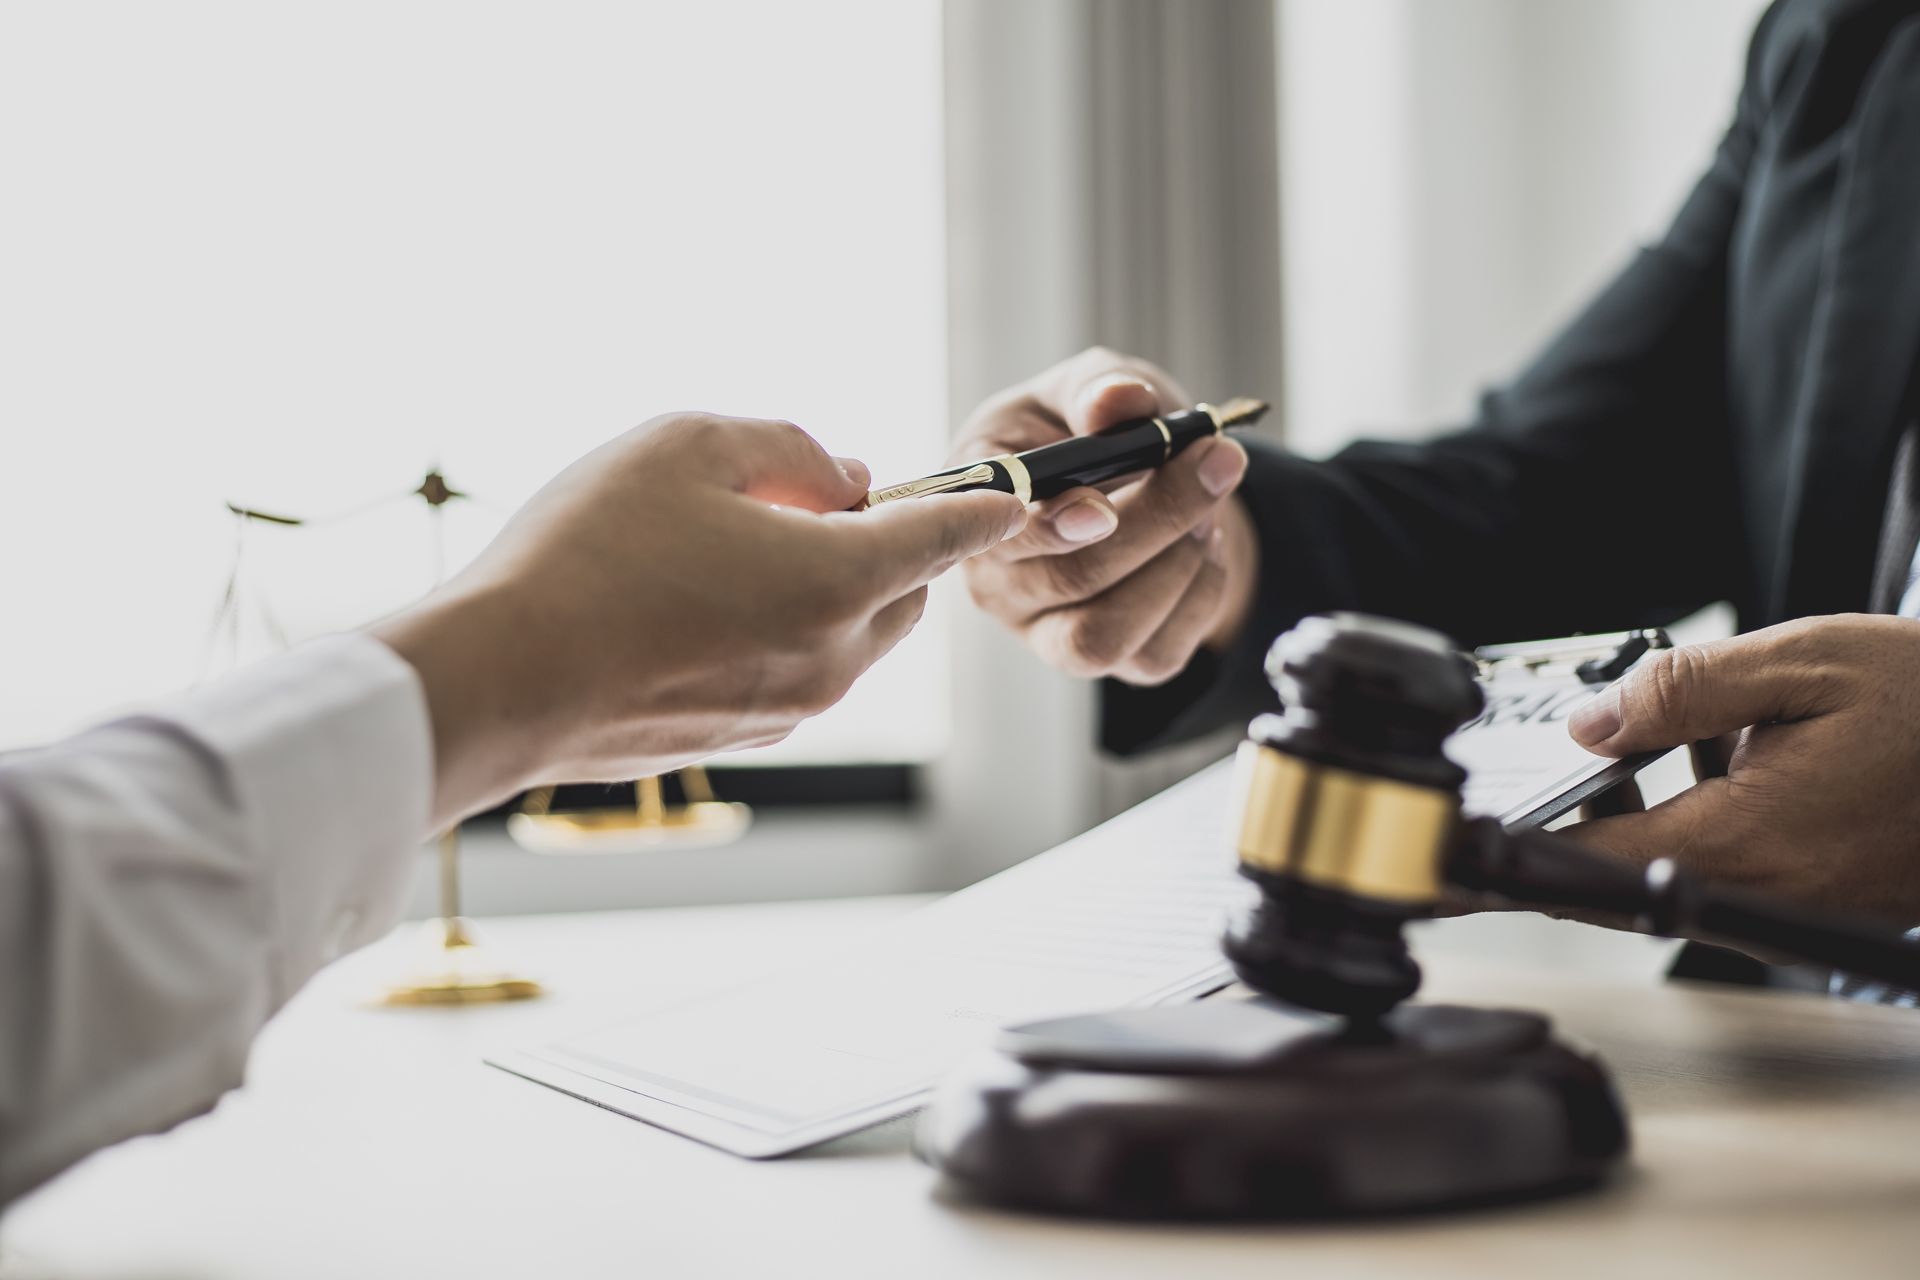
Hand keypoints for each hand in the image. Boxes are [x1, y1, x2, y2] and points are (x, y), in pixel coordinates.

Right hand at [373, 414, 1025, 825]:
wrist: (500, 682)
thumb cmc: (586, 553)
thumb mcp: (686, 446)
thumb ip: (789, 447)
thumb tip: (845, 476)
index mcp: (837, 581)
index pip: (945, 535)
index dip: (986, 504)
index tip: (1018, 494)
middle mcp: (831, 658)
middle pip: (906, 594)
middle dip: (891, 544)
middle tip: (815, 499)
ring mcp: (789, 709)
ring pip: (852, 638)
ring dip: (834, 589)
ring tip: (744, 546)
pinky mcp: (742, 738)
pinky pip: (800, 673)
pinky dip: (790, 631)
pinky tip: (708, 602)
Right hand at [953, 347, 1259, 683]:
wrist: (1131, 474)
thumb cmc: (1085, 429)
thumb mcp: (1086, 387)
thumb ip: (1096, 387)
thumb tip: (1120, 399)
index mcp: (978, 502)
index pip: (999, 533)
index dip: (1051, 527)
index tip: (1105, 508)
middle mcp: (996, 578)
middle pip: (1071, 579)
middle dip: (1160, 519)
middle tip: (1217, 463)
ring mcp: (1041, 629)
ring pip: (1105, 636)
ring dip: (1178, 567)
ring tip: (1207, 512)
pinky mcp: (1097, 657)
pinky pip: (1152, 657)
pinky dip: (1199, 597)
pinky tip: (1204, 550)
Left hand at [1564, 614, 1919, 927]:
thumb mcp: (1804, 663)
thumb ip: (1682, 691)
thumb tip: (1591, 724)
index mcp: (1747, 844)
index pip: (1597, 866)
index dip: (1535, 844)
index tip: (1497, 822)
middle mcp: (1769, 900)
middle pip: (1629, 874)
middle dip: (1598, 808)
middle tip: (1597, 745)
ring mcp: (1797, 915)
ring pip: (1678, 873)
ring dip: (1654, 811)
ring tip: (1673, 739)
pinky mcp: (1820, 911)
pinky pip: (1728, 876)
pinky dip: (1706, 824)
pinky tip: (1728, 762)